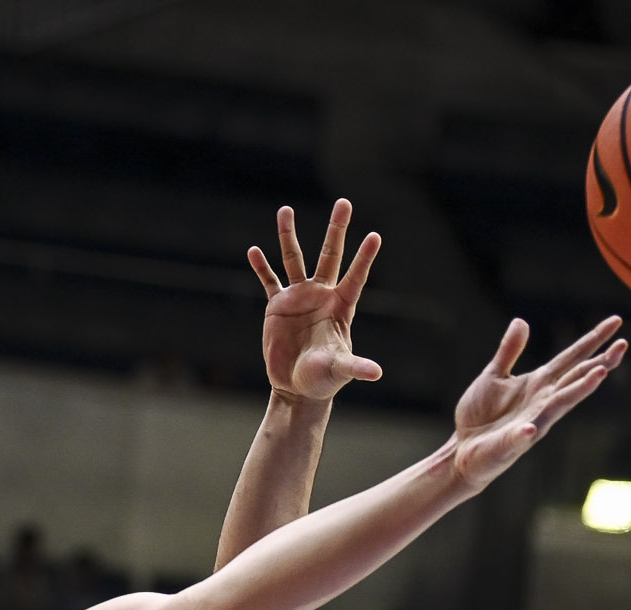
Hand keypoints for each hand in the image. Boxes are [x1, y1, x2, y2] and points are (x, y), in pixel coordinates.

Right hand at [248, 200, 382, 401]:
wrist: (297, 387)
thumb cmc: (324, 379)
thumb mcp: (339, 370)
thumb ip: (355, 367)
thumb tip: (376, 373)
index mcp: (340, 307)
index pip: (355, 277)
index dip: (364, 258)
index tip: (375, 236)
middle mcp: (321, 295)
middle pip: (330, 255)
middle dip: (337, 230)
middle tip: (344, 202)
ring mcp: (299, 297)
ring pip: (294, 259)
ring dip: (288, 236)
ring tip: (285, 210)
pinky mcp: (277, 306)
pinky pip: (269, 281)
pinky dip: (261, 267)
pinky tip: (254, 251)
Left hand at [448, 316, 626, 490]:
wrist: (462, 450)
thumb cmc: (481, 415)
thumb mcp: (493, 375)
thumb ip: (509, 350)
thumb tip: (521, 320)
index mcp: (539, 383)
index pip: (572, 358)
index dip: (593, 340)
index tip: (616, 322)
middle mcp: (542, 402)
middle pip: (576, 378)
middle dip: (600, 363)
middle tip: (623, 346)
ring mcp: (531, 423)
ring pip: (560, 405)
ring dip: (580, 389)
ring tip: (599, 373)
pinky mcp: (511, 443)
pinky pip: (520, 438)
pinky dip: (526, 432)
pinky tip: (531, 428)